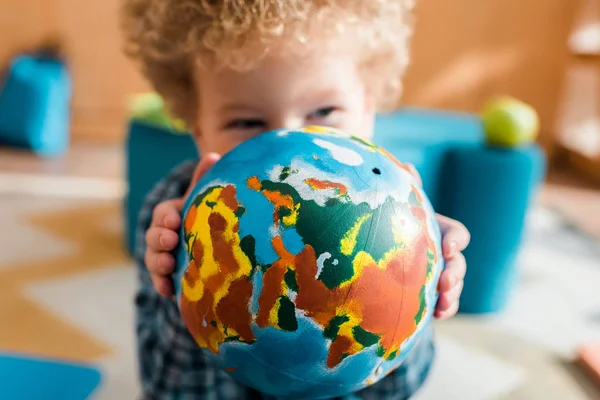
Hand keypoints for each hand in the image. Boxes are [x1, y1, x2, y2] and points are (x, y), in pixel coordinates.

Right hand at [144, 153, 220, 296]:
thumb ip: (206, 180)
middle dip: (160, 238)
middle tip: (171, 241)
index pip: (163, 212)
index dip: (166, 216)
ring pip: (153, 259)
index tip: (175, 219)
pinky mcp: (170, 277)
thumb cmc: (208, 217)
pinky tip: (169, 291)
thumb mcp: (206, 199)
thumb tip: (214, 156)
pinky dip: (162, 285)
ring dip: (158, 262)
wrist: (216, 249)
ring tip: (168, 266)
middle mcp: (164, 235)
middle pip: (154, 236)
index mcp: (172, 213)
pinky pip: (160, 282)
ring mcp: (165, 257)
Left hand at [404, 163, 469, 319]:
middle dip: (457, 272)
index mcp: (440, 231)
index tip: (447, 248)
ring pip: (456, 285)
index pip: (458, 234)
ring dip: (454, 294)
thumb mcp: (402, 209)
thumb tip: (405, 166)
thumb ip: (408, 191)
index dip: (456, 241)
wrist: (382, 256)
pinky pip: (447, 303)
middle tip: (445, 282)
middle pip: (460, 263)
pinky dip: (446, 309)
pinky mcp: (434, 295)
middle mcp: (445, 254)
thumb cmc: (395, 226)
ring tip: (443, 302)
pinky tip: (438, 315)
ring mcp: (442, 275)